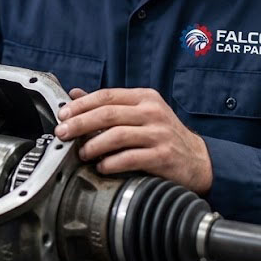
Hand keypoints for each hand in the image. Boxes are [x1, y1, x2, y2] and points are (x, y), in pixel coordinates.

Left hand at [53, 87, 212, 194]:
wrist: (198, 161)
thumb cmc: (163, 136)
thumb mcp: (139, 114)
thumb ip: (109, 105)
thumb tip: (74, 94)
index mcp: (145, 98)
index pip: (106, 96)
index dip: (81, 105)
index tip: (62, 114)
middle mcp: (153, 112)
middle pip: (108, 114)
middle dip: (79, 123)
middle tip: (63, 133)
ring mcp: (159, 134)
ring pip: (117, 135)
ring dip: (93, 145)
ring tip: (81, 153)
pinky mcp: (163, 156)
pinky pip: (130, 158)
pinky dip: (111, 163)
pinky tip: (101, 167)